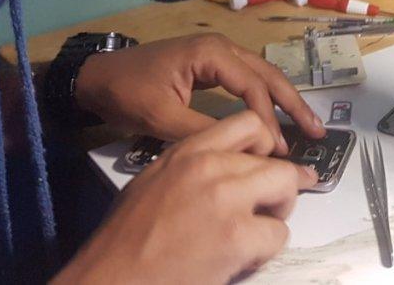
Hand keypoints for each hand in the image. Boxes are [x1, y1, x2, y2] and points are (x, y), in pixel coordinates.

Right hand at [54, 112, 318, 283]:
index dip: (264, 146)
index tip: (263, 166)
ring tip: (258, 232)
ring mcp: (226, 199)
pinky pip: (278, 234)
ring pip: (286, 186)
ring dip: (278, 212)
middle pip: (275, 160)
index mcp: (187, 152)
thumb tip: (228, 169)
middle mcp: (210, 166)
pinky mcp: (237, 236)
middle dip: (279, 185)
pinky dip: (266, 249)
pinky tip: (243, 258)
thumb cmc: (122, 240)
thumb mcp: (152, 182)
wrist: (108, 279)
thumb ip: (191, 167)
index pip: (248, 123)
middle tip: (268, 208)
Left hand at [73, 33, 325, 151]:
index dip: (268, 118)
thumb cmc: (126, 93)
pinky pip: (248, 80)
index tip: (277, 149)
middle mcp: (221, 48)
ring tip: (308, 126)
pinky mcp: (211, 66)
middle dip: (294, 103)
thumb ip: (203, 131)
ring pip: (262, 76)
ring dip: (285, 101)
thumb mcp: (162, 117)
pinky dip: (265, 99)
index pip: (253, 86)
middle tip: (318, 132)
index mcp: (211, 54)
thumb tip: (241, 152)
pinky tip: (276, 118)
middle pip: (268, 75)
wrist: (96, 78)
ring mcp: (218, 54)